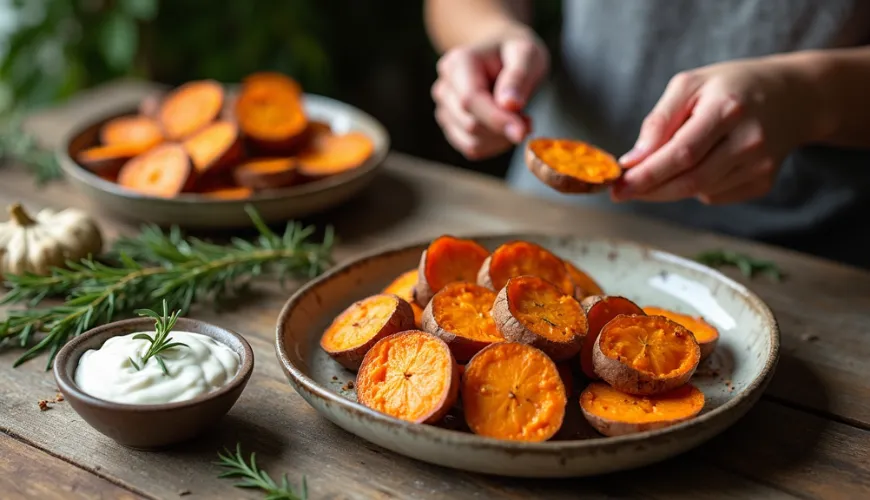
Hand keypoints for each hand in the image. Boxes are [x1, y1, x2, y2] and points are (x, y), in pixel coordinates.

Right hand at [431, 26, 548, 158]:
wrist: (503, 56)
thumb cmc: (516, 53)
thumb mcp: (527, 54)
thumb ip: (519, 77)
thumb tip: (509, 105)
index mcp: (458, 62)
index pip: (470, 100)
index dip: (495, 119)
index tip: (523, 132)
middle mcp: (445, 86)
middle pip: (470, 124)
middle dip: (503, 128)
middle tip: (528, 119)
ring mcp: (444, 108)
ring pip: (471, 141)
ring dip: (501, 138)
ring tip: (518, 119)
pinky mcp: (451, 126)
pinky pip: (472, 149)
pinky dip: (494, 145)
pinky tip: (506, 128)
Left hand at [613, 57, 819, 203]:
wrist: (793, 96)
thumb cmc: (731, 86)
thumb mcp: (690, 85)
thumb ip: (659, 121)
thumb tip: (633, 160)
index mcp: (727, 110)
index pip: (681, 154)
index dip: (646, 175)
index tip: (617, 187)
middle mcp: (748, 140)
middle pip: (689, 180)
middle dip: (650, 190)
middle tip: (622, 191)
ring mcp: (759, 165)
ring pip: (699, 191)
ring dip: (669, 188)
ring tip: (659, 170)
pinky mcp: (763, 182)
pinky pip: (715, 195)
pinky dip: (696, 187)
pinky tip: (702, 164)